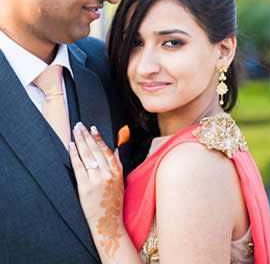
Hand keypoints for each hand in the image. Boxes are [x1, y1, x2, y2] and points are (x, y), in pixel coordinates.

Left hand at [69, 122, 124, 256]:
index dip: (99, 138)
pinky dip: (74, 155)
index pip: (107, 150)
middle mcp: (108, 174)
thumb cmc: (113, 204)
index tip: (93, 128)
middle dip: (87, 136)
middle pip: (95, 150)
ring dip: (80, 141)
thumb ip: (118, 165)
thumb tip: (115, 150)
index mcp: (117, 172)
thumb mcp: (120, 183)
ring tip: (75, 131)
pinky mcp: (85, 187)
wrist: (108, 223)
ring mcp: (96, 180)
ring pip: (87, 155)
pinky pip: (78, 167)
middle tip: (80, 125)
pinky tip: (70, 146)